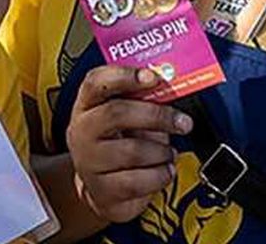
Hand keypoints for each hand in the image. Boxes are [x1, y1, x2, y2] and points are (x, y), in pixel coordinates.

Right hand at [65, 66, 191, 223]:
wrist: (104, 189)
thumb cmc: (119, 145)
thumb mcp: (127, 118)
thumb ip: (143, 100)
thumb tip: (171, 87)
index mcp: (87, 105)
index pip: (97, 82)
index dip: (124, 76)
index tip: (153, 76)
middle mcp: (82, 131)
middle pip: (116, 113)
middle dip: (157, 116)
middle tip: (182, 122)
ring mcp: (88, 162)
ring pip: (133, 151)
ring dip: (162, 152)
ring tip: (168, 153)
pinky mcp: (102, 190)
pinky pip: (139, 181)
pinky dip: (160, 176)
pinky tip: (163, 171)